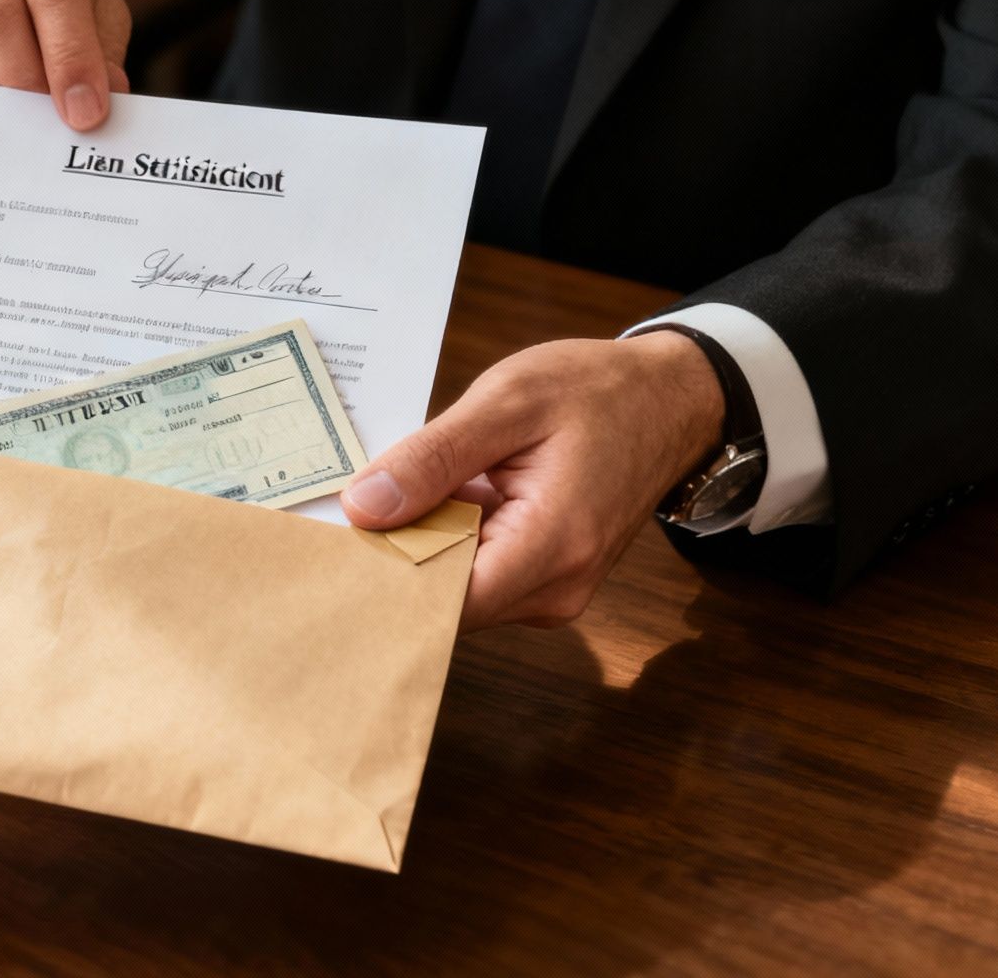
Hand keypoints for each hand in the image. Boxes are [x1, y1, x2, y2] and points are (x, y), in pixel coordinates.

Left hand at [340, 333, 724, 631]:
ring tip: (374, 501)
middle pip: (444, 603)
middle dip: (389, 561)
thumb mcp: (507, 403)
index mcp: (551, 547)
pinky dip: (443, 541)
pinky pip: (475, 573)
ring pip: (455, 589)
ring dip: (416, 547)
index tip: (327, 553)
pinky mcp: (543, 576)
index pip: (443, 605)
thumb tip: (363, 507)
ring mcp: (552, 588)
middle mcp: (556, 588)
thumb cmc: (598, 391)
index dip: (381, 581)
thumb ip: (432, 458)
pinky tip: (419, 502)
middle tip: (331, 519)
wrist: (670, 399)